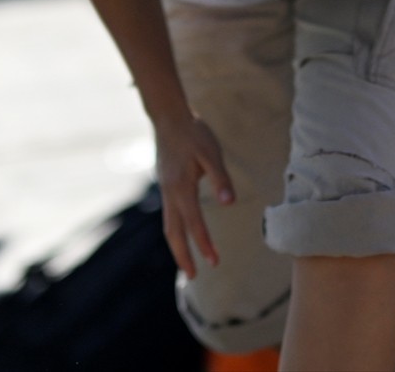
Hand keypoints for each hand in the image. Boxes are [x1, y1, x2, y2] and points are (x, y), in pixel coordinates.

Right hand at [153, 114, 234, 278]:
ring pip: (168, 225)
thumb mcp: (212, 153)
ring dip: (177, 246)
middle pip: (173, 232)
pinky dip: (175, 231)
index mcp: (181, 187)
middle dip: (183, 256)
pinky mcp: (166, 186)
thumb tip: (229, 203)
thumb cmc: (194, 133)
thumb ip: (220, 178)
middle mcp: (169, 192)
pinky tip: (183, 235)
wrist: (169, 117)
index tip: (214, 262)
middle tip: (193, 277)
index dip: (204, 244)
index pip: (194, 222)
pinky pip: (169, 216)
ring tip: (187, 264)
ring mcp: (165, 190)